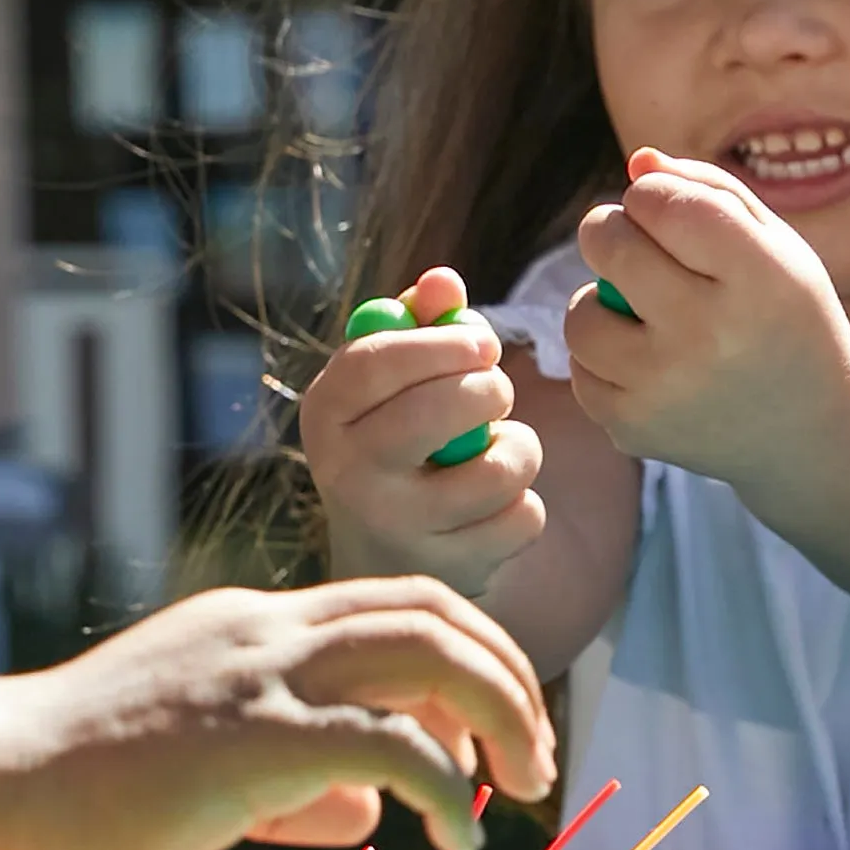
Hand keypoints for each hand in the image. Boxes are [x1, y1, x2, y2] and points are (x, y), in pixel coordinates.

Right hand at [0, 572, 551, 849]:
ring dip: (502, 713)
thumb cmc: (78, 783)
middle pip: (430, 609)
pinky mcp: (250, 739)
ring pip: (427, 651)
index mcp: (252, 627)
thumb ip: (293, 778)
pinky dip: (446, 788)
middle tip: (534, 758)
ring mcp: (258, 676)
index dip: (467, 660)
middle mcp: (265, 631)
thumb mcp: (203, 763)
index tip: (491, 739)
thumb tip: (371, 812)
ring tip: (519, 787)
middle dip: (507, 676)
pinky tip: (453, 839)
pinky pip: (388, 745)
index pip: (391, 605)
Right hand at [299, 264, 546, 589]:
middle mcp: (347, 473)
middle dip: (488, 390)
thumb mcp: (390, 383)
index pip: (376, 363)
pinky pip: (522, 517)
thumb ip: (418, 323)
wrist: (383, 556)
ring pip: (495, 468)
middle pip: (436, 412)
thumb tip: (444, 280)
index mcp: (325, 414)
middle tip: (497, 391)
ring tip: (496, 452)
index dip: (442, 343)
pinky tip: (496, 508)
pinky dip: (524, 505)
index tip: (485, 342)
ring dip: (517, 449)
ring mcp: (396, 527)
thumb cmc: (395, 442)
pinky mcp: (446, 569)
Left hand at [564, 149, 849, 484]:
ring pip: (580, 313)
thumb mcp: (775, 246)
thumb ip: (709, 191)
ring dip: (602, 303)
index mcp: (759, 278)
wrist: (811, 429)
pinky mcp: (635, 429)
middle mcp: (711, 333)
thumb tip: (637, 163)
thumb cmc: (786, 318)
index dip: (650, 195)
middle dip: (612, 232)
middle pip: (610, 246)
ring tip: (647, 313)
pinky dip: (604, 360)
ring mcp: (667, 387)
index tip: (663, 209)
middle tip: (636, 246)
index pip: (663, 203)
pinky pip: (579, 369)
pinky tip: (649, 363)